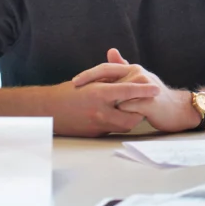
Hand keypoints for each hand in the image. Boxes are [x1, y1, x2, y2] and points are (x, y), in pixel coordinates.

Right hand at [45, 78, 159, 136]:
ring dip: (131, 118)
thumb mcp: (91, 80)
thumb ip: (111, 76)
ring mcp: (97, 125)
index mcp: (98, 94)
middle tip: (147, 103)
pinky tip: (120, 115)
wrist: (48, 110)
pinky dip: (119, 122)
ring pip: (124, 126)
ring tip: (135, 109)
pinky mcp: (95, 134)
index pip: (127, 91)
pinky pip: (114, 130)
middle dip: (141, 111)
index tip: (156, 88)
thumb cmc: (70, 91)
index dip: (144, 89)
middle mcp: (99, 111)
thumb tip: (131, 71)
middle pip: (131, 117)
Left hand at [71, 49, 199, 132]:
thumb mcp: (138, 79)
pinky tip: (112, 119)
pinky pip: (126, 108)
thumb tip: (110, 51)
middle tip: (76, 94)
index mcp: (133, 69)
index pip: (106, 68)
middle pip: (108, 81)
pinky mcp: (148, 103)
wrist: (177, 109)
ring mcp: (144, 88)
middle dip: (91, 89)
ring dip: (105, 104)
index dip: (89, 74)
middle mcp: (138, 75)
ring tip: (93, 112)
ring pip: (116, 96)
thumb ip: (123, 66)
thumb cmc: (154, 96)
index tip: (74, 82)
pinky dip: (118, 114)